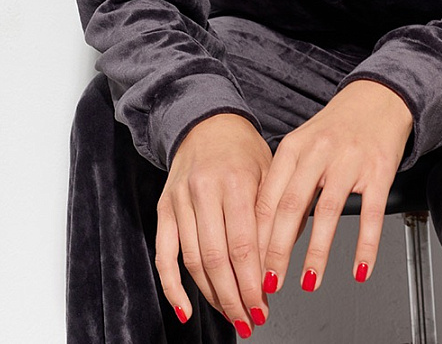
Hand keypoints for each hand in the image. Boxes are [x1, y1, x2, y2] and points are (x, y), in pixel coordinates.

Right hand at [155, 113, 272, 333]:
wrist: (207, 122)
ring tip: (232, 316)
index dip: (253, 281)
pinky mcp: (164, 208)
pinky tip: (186, 309)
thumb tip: (277, 265)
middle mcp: (204, 190)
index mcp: (235, 180)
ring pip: (194, 261)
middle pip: (218, 258)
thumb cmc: (243, 150)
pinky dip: (173, 287)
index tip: (264, 306)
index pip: (244, 244)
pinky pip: (164, 254)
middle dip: (235, 296)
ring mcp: (180, 200)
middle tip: (250, 319)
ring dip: (213, 296)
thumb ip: (275, 214)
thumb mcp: (270, 171)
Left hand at [254, 80, 413, 294]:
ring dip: (316, 253)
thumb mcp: (303, 145)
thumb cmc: (337, 126)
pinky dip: (365, 245)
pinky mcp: (379, 170)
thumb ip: (287, 183)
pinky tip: (360, 269)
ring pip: (328, 212)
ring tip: (309, 282)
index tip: (248, 269)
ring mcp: (349, 160)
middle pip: (291, 207)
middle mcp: (318, 152)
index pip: (267, 199)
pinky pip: (370, 213)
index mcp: (293, 147)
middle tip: (269, 284)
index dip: (255, 238)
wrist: (379, 97)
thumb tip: (271, 234)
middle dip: (277, 251)